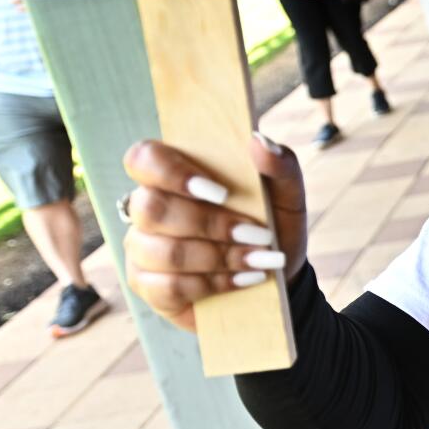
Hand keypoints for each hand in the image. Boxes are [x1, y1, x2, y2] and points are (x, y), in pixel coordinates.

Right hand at [120, 135, 308, 331]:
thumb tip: (258, 141)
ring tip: (259, 260)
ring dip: (220, 258)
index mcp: (174, 175)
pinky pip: (167, 287)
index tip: (220, 192)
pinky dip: (215, 284)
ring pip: (162, 251)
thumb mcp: (286, 195)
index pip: (143, 158)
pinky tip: (245, 280)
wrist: (276, 276)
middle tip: (258, 235)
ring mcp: (142, 248)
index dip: (172, 173)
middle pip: (150, 208)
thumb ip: (280, 165)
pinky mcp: (147, 286)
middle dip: (211, 225)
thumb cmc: (272, 226)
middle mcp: (148, 208)